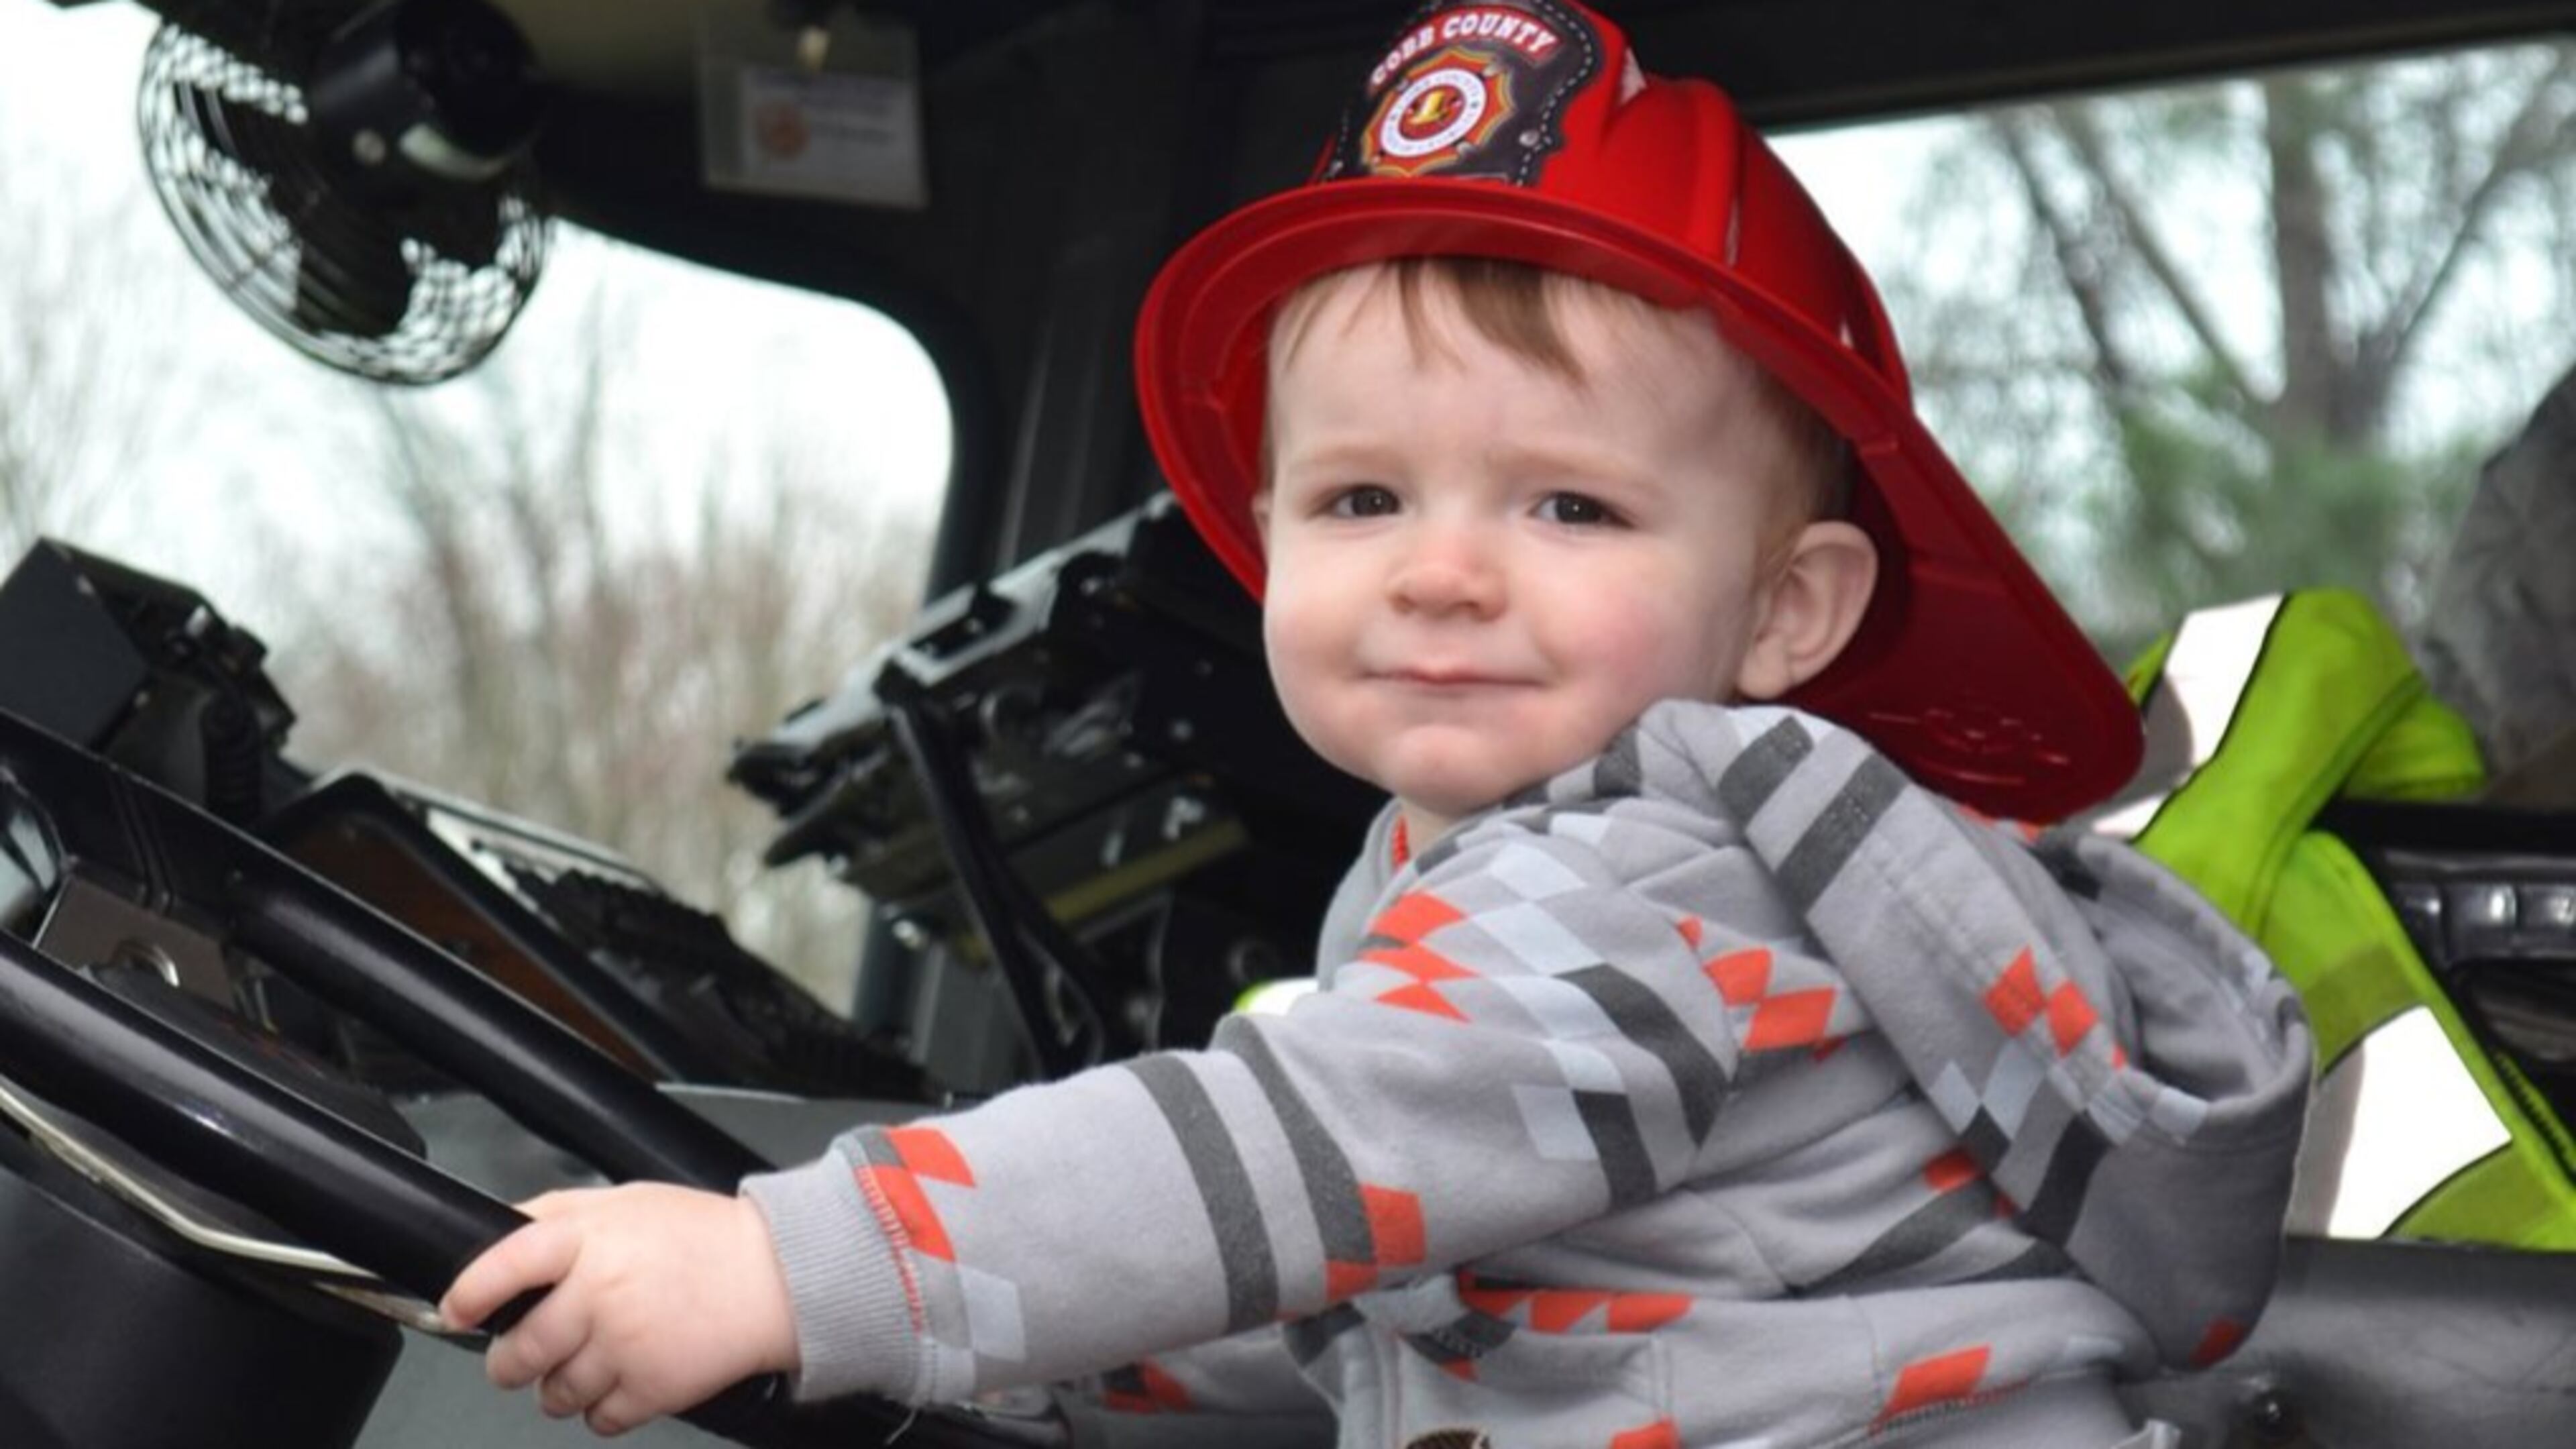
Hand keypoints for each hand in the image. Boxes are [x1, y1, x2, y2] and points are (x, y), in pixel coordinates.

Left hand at [439, 1183, 800, 1435]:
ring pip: (554, 1394)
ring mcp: (624, 1347)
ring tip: (590, 1362)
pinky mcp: (651, 1389)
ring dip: (560, 1386)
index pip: (506, 1263)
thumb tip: (500, 1231)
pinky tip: (624, 1379)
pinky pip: (598, 1420)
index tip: (457, 1309)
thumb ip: (561, 1214)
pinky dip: (603, 1409)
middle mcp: (600, 1294)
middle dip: (511, 1361)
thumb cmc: (703, 1237)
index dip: (471, 1292)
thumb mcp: (627, 1201)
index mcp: (591, 1241)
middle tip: (522, 1353)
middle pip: (519, 1351)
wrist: (777, 1277)